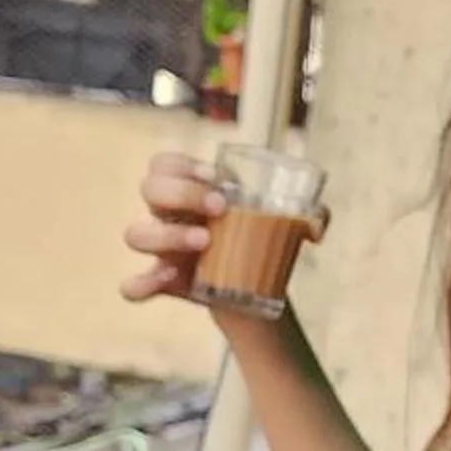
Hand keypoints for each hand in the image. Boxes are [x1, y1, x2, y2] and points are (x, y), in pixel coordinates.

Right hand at [119, 153, 332, 307]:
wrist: (258, 287)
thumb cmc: (263, 241)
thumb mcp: (290, 224)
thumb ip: (313, 216)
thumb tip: (318, 225)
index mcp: (191, 190)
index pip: (165, 163)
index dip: (183, 165)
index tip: (216, 177)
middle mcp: (169, 214)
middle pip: (149, 189)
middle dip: (181, 194)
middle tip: (220, 209)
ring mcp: (162, 249)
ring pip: (136, 233)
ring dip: (167, 235)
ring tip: (206, 243)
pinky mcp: (163, 282)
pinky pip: (132, 284)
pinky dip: (142, 284)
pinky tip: (166, 280)